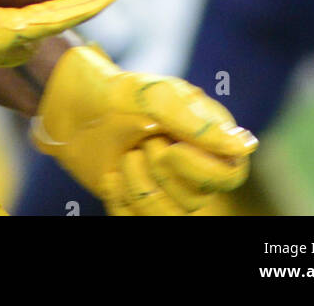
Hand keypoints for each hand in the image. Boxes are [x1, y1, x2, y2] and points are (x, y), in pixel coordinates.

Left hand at [31, 44, 256, 214]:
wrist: (68, 106)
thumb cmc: (112, 92)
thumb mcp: (149, 96)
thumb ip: (194, 121)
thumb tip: (244, 145)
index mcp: (205, 132)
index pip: (231, 173)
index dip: (201, 170)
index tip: (168, 147)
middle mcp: (192, 162)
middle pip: (198, 199)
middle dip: (162, 174)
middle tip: (141, 143)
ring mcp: (166, 185)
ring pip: (171, 215)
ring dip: (140, 188)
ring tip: (125, 158)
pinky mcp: (140, 202)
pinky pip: (138, 222)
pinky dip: (121, 202)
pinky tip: (111, 176)